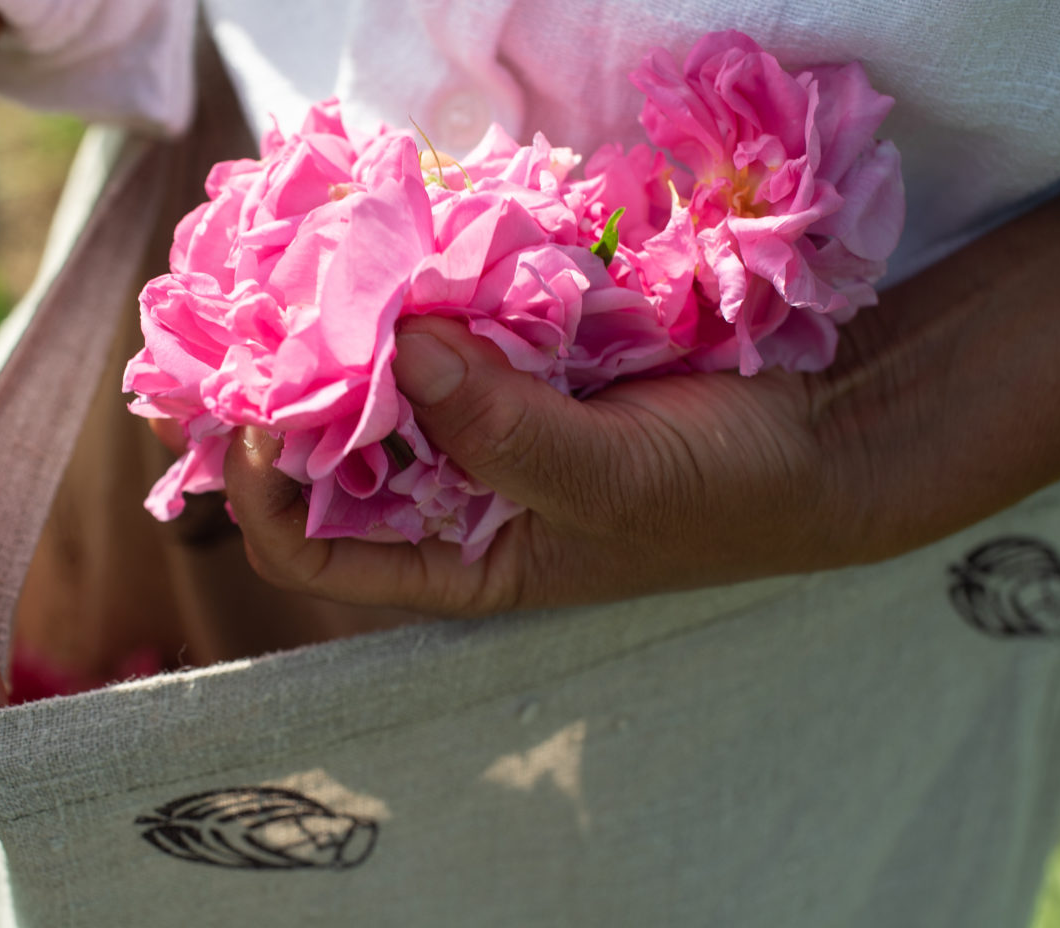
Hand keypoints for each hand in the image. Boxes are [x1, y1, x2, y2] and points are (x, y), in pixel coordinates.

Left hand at [225, 172, 1059, 614]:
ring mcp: (482, 410)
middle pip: (327, 451)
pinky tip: (387, 234)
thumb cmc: (727, 497)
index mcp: (458, 560)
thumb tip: (404, 350)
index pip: (318, 549)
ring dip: (338, 326)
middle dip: (277, 393)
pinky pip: (443, 315)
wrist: (828, 426)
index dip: (265, 495)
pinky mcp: (520, 345)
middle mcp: (455, 489)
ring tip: (291, 266)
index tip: (257, 417)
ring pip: (377, 373)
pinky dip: (414, 280)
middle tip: (231, 319)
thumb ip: (509, 434)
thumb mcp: (616, 487)